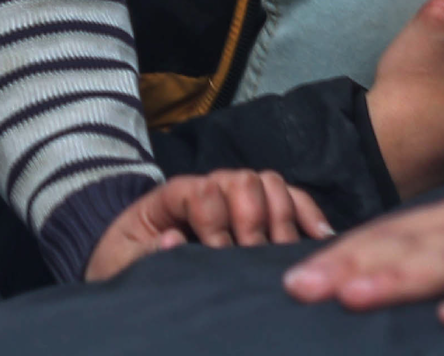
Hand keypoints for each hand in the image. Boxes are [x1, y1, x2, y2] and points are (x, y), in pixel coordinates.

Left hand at [85, 169, 329, 279]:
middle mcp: (209, 188)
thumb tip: (176, 240)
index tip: (219, 255)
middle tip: (254, 255)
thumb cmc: (129, 262)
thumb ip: (145, 254)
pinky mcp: (260, 213)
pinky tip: (319, 238)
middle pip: (241, 180)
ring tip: (283, 252)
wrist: (136, 261)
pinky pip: (291, 199)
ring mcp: (236, 197)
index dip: (213, 221)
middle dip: (252, 219)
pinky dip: (307, 214)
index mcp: (172, 197)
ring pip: (269, 183)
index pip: (202, 190)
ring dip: (281, 216)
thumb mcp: (124, 262)